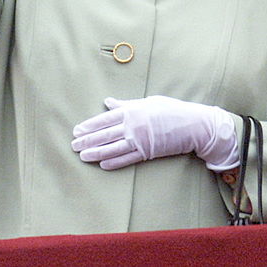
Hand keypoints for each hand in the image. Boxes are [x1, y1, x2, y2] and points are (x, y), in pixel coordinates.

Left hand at [71, 95, 238, 171]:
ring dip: (96, 153)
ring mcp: (139, 140)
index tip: (76, 130)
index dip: (89, 126)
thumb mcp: (148, 101)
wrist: (192, 124)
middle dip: (87, 141)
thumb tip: (108, 102)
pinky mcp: (147, 153)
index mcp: (132, 111)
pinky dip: (114, 162)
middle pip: (104, 135)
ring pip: (112, 149)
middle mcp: (132, 126)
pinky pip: (127, 159)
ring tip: (83, 156)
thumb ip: (126, 104)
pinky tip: (102, 165)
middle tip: (74, 146)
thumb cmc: (171, 109)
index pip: (105, 119)